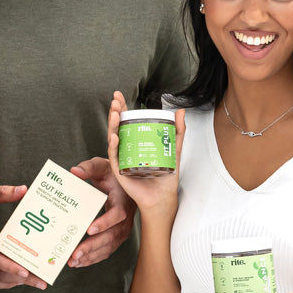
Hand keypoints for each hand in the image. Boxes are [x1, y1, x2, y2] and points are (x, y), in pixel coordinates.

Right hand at [0, 184, 46, 288]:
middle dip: (23, 279)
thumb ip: (3, 193)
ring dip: (19, 281)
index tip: (25, 271)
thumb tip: (24, 189)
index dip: (10, 266)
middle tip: (42, 282)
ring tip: (39, 281)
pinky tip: (23, 278)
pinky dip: (10, 281)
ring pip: (0, 280)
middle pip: (2, 274)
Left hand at [66, 156, 135, 266]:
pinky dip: (94, 257)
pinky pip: (107, 250)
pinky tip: (79, 262)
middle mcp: (126, 218)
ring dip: (91, 256)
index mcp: (122, 200)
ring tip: (73, 261)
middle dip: (93, 246)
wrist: (123, 181)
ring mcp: (122, 229)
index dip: (105, 223)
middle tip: (75, 253)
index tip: (89, 229)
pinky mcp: (117, 236)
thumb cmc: (110, 173)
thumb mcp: (101, 165)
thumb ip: (88, 167)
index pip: (117, 214)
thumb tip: (74, 171)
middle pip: (112, 236)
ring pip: (109, 246)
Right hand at [107, 91, 184, 215]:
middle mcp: (125, 148)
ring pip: (113, 138)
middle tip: (115, 100)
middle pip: (117, 126)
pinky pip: (114, 156)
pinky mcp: (119, 170)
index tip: (118, 96)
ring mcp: (121, 158)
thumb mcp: (174, 149)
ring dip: (112, 125)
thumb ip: (178, 131)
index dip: (121, 108)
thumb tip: (181, 111)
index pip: (126, 121)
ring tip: (114, 113)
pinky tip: (115, 137)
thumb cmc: (166, 175)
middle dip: (114, 112)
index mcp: (135, 142)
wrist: (163, 196)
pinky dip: (113, 146)